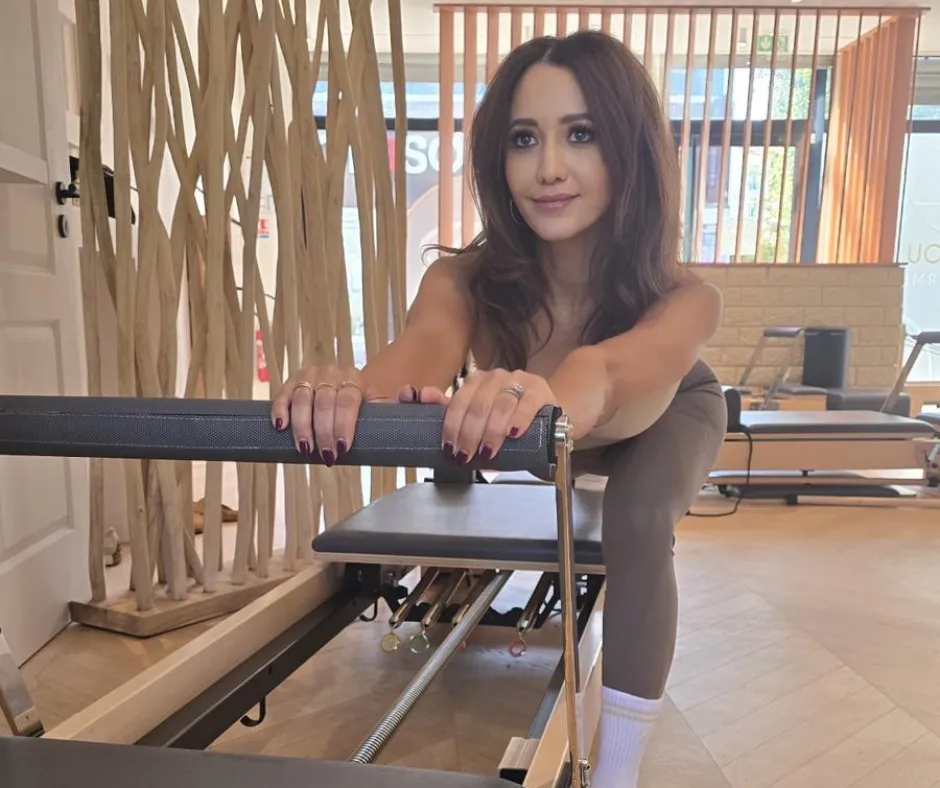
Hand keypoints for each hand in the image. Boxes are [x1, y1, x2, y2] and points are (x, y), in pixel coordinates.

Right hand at [270, 364, 386, 465]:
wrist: (346, 390)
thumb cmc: (363, 407)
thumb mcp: (379, 406)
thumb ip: (394, 406)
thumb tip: (409, 396)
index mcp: (354, 379)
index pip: (348, 401)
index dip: (343, 425)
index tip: (342, 448)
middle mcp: (331, 373)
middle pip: (324, 402)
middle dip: (324, 432)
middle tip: (326, 455)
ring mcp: (310, 375)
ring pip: (302, 398)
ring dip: (302, 426)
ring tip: (306, 449)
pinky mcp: (292, 382)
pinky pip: (283, 394)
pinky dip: (280, 409)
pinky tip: (281, 426)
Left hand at [430, 368, 555, 462]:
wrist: (547, 421)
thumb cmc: (507, 422)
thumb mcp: (479, 420)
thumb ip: (452, 411)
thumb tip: (421, 396)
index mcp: (477, 382)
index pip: (458, 401)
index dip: (451, 426)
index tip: (448, 448)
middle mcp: (496, 377)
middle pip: (478, 405)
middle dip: (469, 434)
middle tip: (465, 456)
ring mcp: (519, 381)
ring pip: (500, 404)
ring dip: (491, 431)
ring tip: (487, 452)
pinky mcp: (540, 391)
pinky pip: (527, 403)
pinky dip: (518, 419)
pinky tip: (513, 434)